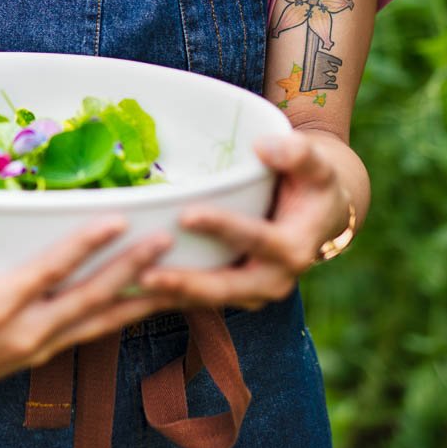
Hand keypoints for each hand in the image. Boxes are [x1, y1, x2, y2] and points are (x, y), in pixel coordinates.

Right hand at [0, 206, 177, 401]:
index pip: (51, 271)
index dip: (85, 245)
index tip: (118, 219)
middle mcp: (26, 331)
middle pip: (90, 298)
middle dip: (130, 270)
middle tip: (165, 241)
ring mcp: (39, 346)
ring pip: (100, 322)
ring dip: (140, 299)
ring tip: (180, 277)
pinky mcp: (43, 352)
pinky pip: (92, 333)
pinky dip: (123, 317)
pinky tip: (150, 302)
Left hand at [136, 130, 357, 311]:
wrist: (317, 216)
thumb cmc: (313, 184)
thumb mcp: (316, 165)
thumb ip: (298, 153)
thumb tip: (264, 147)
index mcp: (293, 249)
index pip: (255, 239)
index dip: (222, 227)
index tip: (187, 215)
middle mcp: (272, 281)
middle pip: (225, 287)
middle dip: (187, 283)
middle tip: (145, 274)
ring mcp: (250, 293)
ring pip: (206, 300)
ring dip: (169, 296)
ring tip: (129, 287)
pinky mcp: (230, 294)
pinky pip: (196, 299)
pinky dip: (166, 297)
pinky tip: (130, 289)